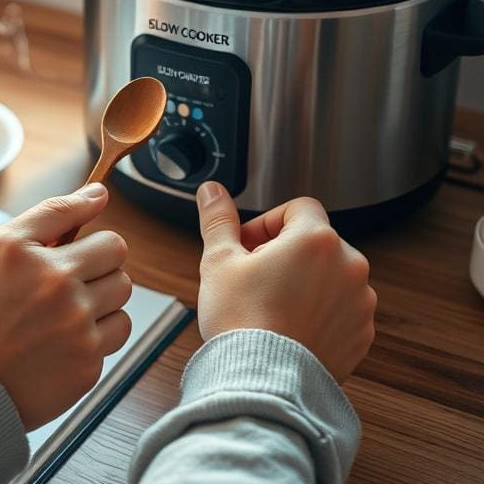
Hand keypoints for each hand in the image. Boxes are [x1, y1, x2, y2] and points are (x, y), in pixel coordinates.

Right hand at [0, 183, 131, 429]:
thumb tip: (92, 197)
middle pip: (114, 248)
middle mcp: (53, 280)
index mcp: (17, 249)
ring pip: (123, 287)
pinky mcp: (89, 358)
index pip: (68, 210)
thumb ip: (27, 226)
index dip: (88, 203)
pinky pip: (118, 328)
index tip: (98, 199)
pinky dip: (101, 330)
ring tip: (73, 307)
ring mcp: (75, 321)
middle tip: (79, 270)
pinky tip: (71, 337)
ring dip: (104, 292)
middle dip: (98, 255)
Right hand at [195, 181, 376, 382]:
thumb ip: (219, 220)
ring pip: (329, 276)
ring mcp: (360, 302)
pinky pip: (340, 309)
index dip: (268, 223)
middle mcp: (348, 266)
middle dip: (285, 253)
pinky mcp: (361, 333)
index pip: (298, 208)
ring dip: (304, 281)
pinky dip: (318, 312)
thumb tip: (212, 191)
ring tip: (270, 305)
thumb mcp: (219, 261)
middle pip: (314, 242)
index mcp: (316, 240)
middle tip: (254, 276)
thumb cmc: (241, 321)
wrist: (262, 382)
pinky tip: (288, 325)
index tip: (249, 246)